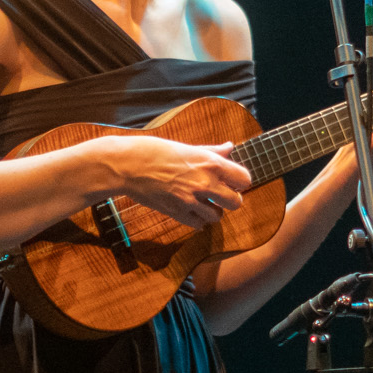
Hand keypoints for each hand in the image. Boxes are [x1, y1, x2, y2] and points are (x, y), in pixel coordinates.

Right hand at [108, 136, 253, 229]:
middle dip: (230, 200)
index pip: (244, 179)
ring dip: (212, 211)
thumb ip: (212, 152)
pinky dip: (197, 220)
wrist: (129, 165)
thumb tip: (230, 147)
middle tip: (220, 196)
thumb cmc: (156, 151)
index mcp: (210, 163)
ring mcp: (191, 200)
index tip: (232, 181)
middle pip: (236, 203)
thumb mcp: (188, 147)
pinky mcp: (177, 213)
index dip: (239, 181)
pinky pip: (198, 225)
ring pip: (217, 216)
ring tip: (202, 202)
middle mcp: (205, 182)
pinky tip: (190, 210)